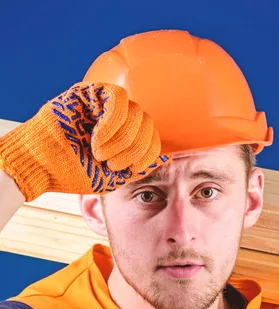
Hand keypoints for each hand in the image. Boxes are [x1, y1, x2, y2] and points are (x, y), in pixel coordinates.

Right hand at [0, 82, 170, 201]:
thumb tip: (166, 157)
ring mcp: (106, 105)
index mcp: (128, 137)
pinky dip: (113, 123)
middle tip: (111, 164)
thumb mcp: (115, 177)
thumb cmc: (76, 172)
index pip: (154, 138)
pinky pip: (117, 99)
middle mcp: (121, 119)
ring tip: (100, 153)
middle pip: (148, 124)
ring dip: (122, 139)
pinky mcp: (91, 93)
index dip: (148, 154)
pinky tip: (97, 139)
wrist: (44, 166)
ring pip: (136, 112)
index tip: (131, 170)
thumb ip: (139, 167)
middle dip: (134, 149)